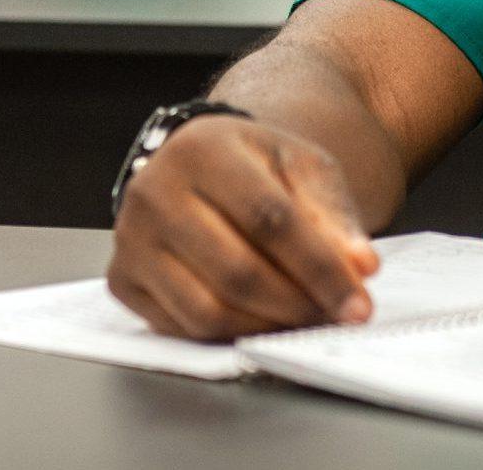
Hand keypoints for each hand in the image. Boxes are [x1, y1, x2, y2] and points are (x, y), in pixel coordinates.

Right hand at [107, 115, 381, 341]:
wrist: (201, 165)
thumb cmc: (256, 167)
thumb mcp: (302, 167)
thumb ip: (334, 215)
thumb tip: (361, 267)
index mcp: (201, 149)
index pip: (269, 218)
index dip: (319, 267)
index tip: (358, 302)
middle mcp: (153, 191)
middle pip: (236, 270)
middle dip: (297, 304)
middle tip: (335, 317)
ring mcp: (130, 239)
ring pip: (207, 309)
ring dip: (267, 326)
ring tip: (303, 318)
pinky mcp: (122, 280)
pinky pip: (182, 328)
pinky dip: (231, 334)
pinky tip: (262, 320)